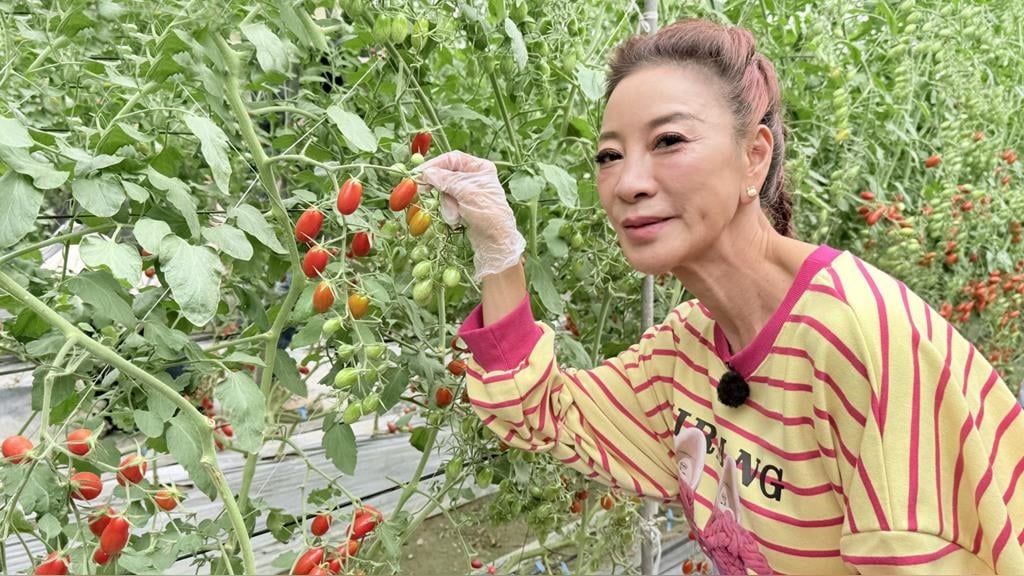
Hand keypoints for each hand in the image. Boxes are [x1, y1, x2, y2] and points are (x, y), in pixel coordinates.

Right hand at [416, 151, 526, 279]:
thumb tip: (427, 172)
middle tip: (423, 190)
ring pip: (445, 191)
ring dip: (447, 204)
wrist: (495, 240)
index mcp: (480, 167)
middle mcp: (474, 177)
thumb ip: (445, 180)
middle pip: (446, 175)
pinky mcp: (463, 206)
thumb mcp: (466, 192)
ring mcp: (468, 192)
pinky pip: (448, 203)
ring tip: (455, 215)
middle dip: (439, 187)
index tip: (420, 172)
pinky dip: (450, 211)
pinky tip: (458, 220)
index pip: (452, 159)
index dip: (435, 164)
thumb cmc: (486, 213)